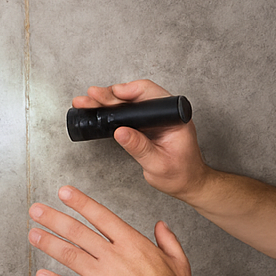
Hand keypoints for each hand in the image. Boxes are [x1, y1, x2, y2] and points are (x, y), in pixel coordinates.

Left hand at [29, 186, 194, 275]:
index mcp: (132, 243)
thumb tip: (160, 225)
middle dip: (54, 219)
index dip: (80, 202)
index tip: (64, 193)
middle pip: (78, 232)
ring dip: (48, 243)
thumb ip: (167, 239)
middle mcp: (113, 256)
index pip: (101, 216)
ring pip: (70, 255)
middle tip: (36, 210)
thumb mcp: (177, 259)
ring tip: (33, 234)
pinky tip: (41, 275)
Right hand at [72, 79, 208, 200]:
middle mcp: (165, 113)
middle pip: (136, 95)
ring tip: (87, 102)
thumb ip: (140, 147)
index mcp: (175, 117)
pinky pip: (127, 113)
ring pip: (128, 102)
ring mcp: (155, 117)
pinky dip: (111, 111)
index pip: (151, 94)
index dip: (129, 91)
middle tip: (91, 96)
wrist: (188, 183)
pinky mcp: (146, 124)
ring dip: (108, 101)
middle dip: (111, 95)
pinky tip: (96, 111)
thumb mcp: (158, 164)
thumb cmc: (180, 175)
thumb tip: (120, 132)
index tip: (112, 94)